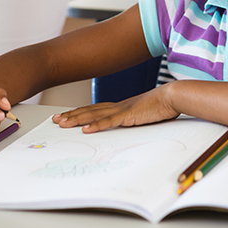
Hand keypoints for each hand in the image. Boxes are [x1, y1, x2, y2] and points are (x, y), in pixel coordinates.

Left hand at [51, 87, 178, 132]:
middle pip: (89, 111)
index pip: (94, 110)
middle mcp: (117, 107)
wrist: (173, 97)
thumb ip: (133, 121)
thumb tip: (127, 127)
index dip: (79, 113)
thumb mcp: (143, 116)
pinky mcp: (129, 116)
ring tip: (62, 123)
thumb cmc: (162, 107)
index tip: (65, 116)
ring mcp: (122, 110)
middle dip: (71, 116)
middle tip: (55, 120)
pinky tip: (86, 130)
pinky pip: (110, 122)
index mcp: (120, 107)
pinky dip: (97, 126)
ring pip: (94, 116)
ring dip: (77, 119)